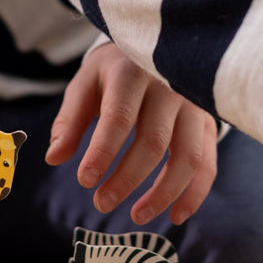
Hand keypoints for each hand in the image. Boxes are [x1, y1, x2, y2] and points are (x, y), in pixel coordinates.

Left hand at [45, 41, 219, 224]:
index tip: (85, 180)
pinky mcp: (208, 122)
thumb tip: (53, 158)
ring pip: (187, 156)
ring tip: (136, 216)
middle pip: (153, 141)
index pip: (119, 117)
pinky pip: (207, 163)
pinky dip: (194, 194)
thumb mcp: (86, 84)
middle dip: (126, 179)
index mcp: (132, 73)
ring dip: (163, 193)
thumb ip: (70, 121)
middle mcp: (169, 86)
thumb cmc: (114, 72)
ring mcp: (194, 105)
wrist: (157, 47)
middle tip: (101, 203)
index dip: (103, 152)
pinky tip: (175, 216)